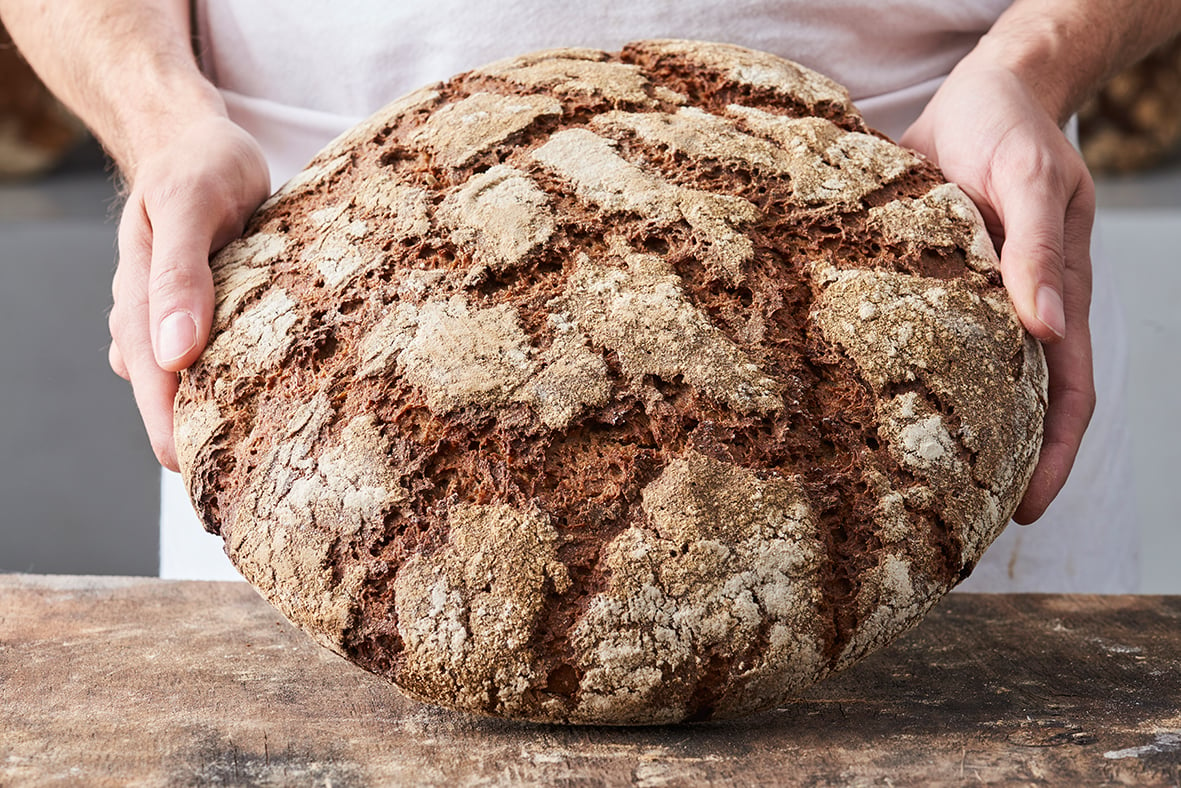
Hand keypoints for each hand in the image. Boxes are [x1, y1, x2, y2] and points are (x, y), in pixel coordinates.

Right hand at [108, 115, 269, 470]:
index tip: (199, 480)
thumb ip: (179, 275)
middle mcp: (155, 323)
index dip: (172, 436)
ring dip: (222, 418)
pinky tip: (280, 407)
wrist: (202, 142)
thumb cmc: (199, 165)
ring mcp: (181, 322)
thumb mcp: (189, 204)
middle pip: (173, 398)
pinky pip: (224, 361)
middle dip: (201, 442)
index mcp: (140, 304)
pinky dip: (244, 383)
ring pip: (197, 384)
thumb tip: (174, 354)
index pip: (155, 387)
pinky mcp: (214, 316)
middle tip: (244, 497)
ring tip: (267, 465)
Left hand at [901, 55, 1095, 523]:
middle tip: (945, 525)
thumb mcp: (1030, 183)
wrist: (976, 94)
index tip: (1024, 513)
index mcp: (1050, 302)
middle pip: (1006, 405)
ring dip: (931, 433)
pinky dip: (884, 377)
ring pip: (952, 383)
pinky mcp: (914, 285)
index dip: (1051, 458)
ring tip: (887, 486)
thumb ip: (1037, 250)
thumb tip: (1043, 328)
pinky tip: (841, 404)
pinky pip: (903, 341)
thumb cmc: (1013, 134)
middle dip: (988, 466)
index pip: (1061, 397)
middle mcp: (1006, 315)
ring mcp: (961, 304)